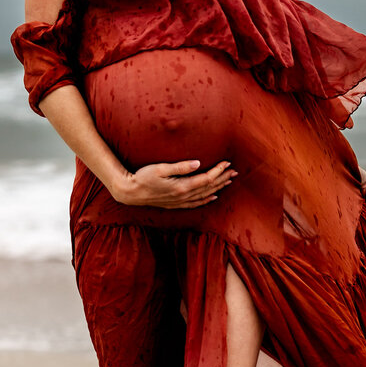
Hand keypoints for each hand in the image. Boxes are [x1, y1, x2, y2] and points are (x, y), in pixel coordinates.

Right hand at [111, 159, 236, 208]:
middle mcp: (184, 196)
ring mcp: (180, 202)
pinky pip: (196, 203)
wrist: (131, 193)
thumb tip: (198, 163)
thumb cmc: (143, 177)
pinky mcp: (176, 204)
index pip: (206, 178)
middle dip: (222, 179)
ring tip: (228, 181)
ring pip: (205, 195)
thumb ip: (180, 167)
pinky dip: (206, 199)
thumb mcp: (160, 169)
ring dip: (218, 188)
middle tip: (234, 171)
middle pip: (209, 187)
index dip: (218, 171)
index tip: (227, 162)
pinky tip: (213, 196)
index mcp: (182, 186)